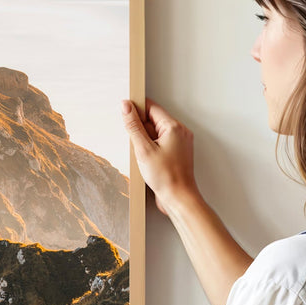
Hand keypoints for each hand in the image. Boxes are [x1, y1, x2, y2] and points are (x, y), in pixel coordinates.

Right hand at [121, 98, 199, 215]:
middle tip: (136, 145)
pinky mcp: (176, 153)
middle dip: (140, 129)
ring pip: (156, 133)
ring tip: (144, 156)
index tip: (125, 113)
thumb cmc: (166, 177)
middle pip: (154, 120)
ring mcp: (179, 143)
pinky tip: (147, 161)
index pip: (151, 107)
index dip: (136, 109)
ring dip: (145, 141)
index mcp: (174, 127)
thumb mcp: (143, 149)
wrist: (178, 198)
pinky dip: (151, 149)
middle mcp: (180, 132)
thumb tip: (126, 106)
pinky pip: (160, 143)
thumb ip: (133, 126)